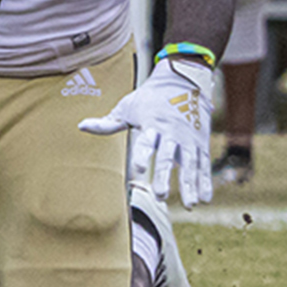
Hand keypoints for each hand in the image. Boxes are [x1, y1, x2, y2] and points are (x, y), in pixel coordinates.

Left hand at [79, 57, 214, 208]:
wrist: (183, 81)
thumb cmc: (149, 97)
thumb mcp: (128, 107)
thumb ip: (108, 123)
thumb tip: (81, 126)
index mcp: (152, 124)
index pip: (146, 142)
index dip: (142, 156)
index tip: (138, 171)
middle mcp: (172, 133)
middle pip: (168, 157)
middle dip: (164, 176)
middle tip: (160, 195)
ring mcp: (189, 139)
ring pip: (190, 164)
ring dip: (189, 185)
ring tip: (189, 205)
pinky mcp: (200, 143)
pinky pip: (204, 165)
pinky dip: (205, 181)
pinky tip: (205, 199)